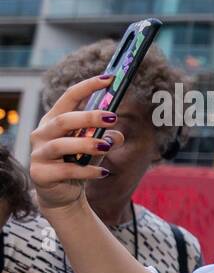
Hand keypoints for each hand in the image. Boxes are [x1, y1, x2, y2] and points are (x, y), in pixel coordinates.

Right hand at [26, 72, 124, 212]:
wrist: (62, 193)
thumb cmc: (77, 163)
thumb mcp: (96, 149)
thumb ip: (106, 139)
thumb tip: (117, 134)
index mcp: (54, 120)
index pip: (69, 97)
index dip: (87, 87)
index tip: (109, 78)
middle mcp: (42, 133)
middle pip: (63, 119)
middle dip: (88, 117)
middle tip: (113, 118)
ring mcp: (38, 153)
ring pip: (61, 144)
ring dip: (86, 144)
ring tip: (106, 147)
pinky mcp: (40, 174)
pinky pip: (65, 170)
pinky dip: (86, 170)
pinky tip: (103, 172)